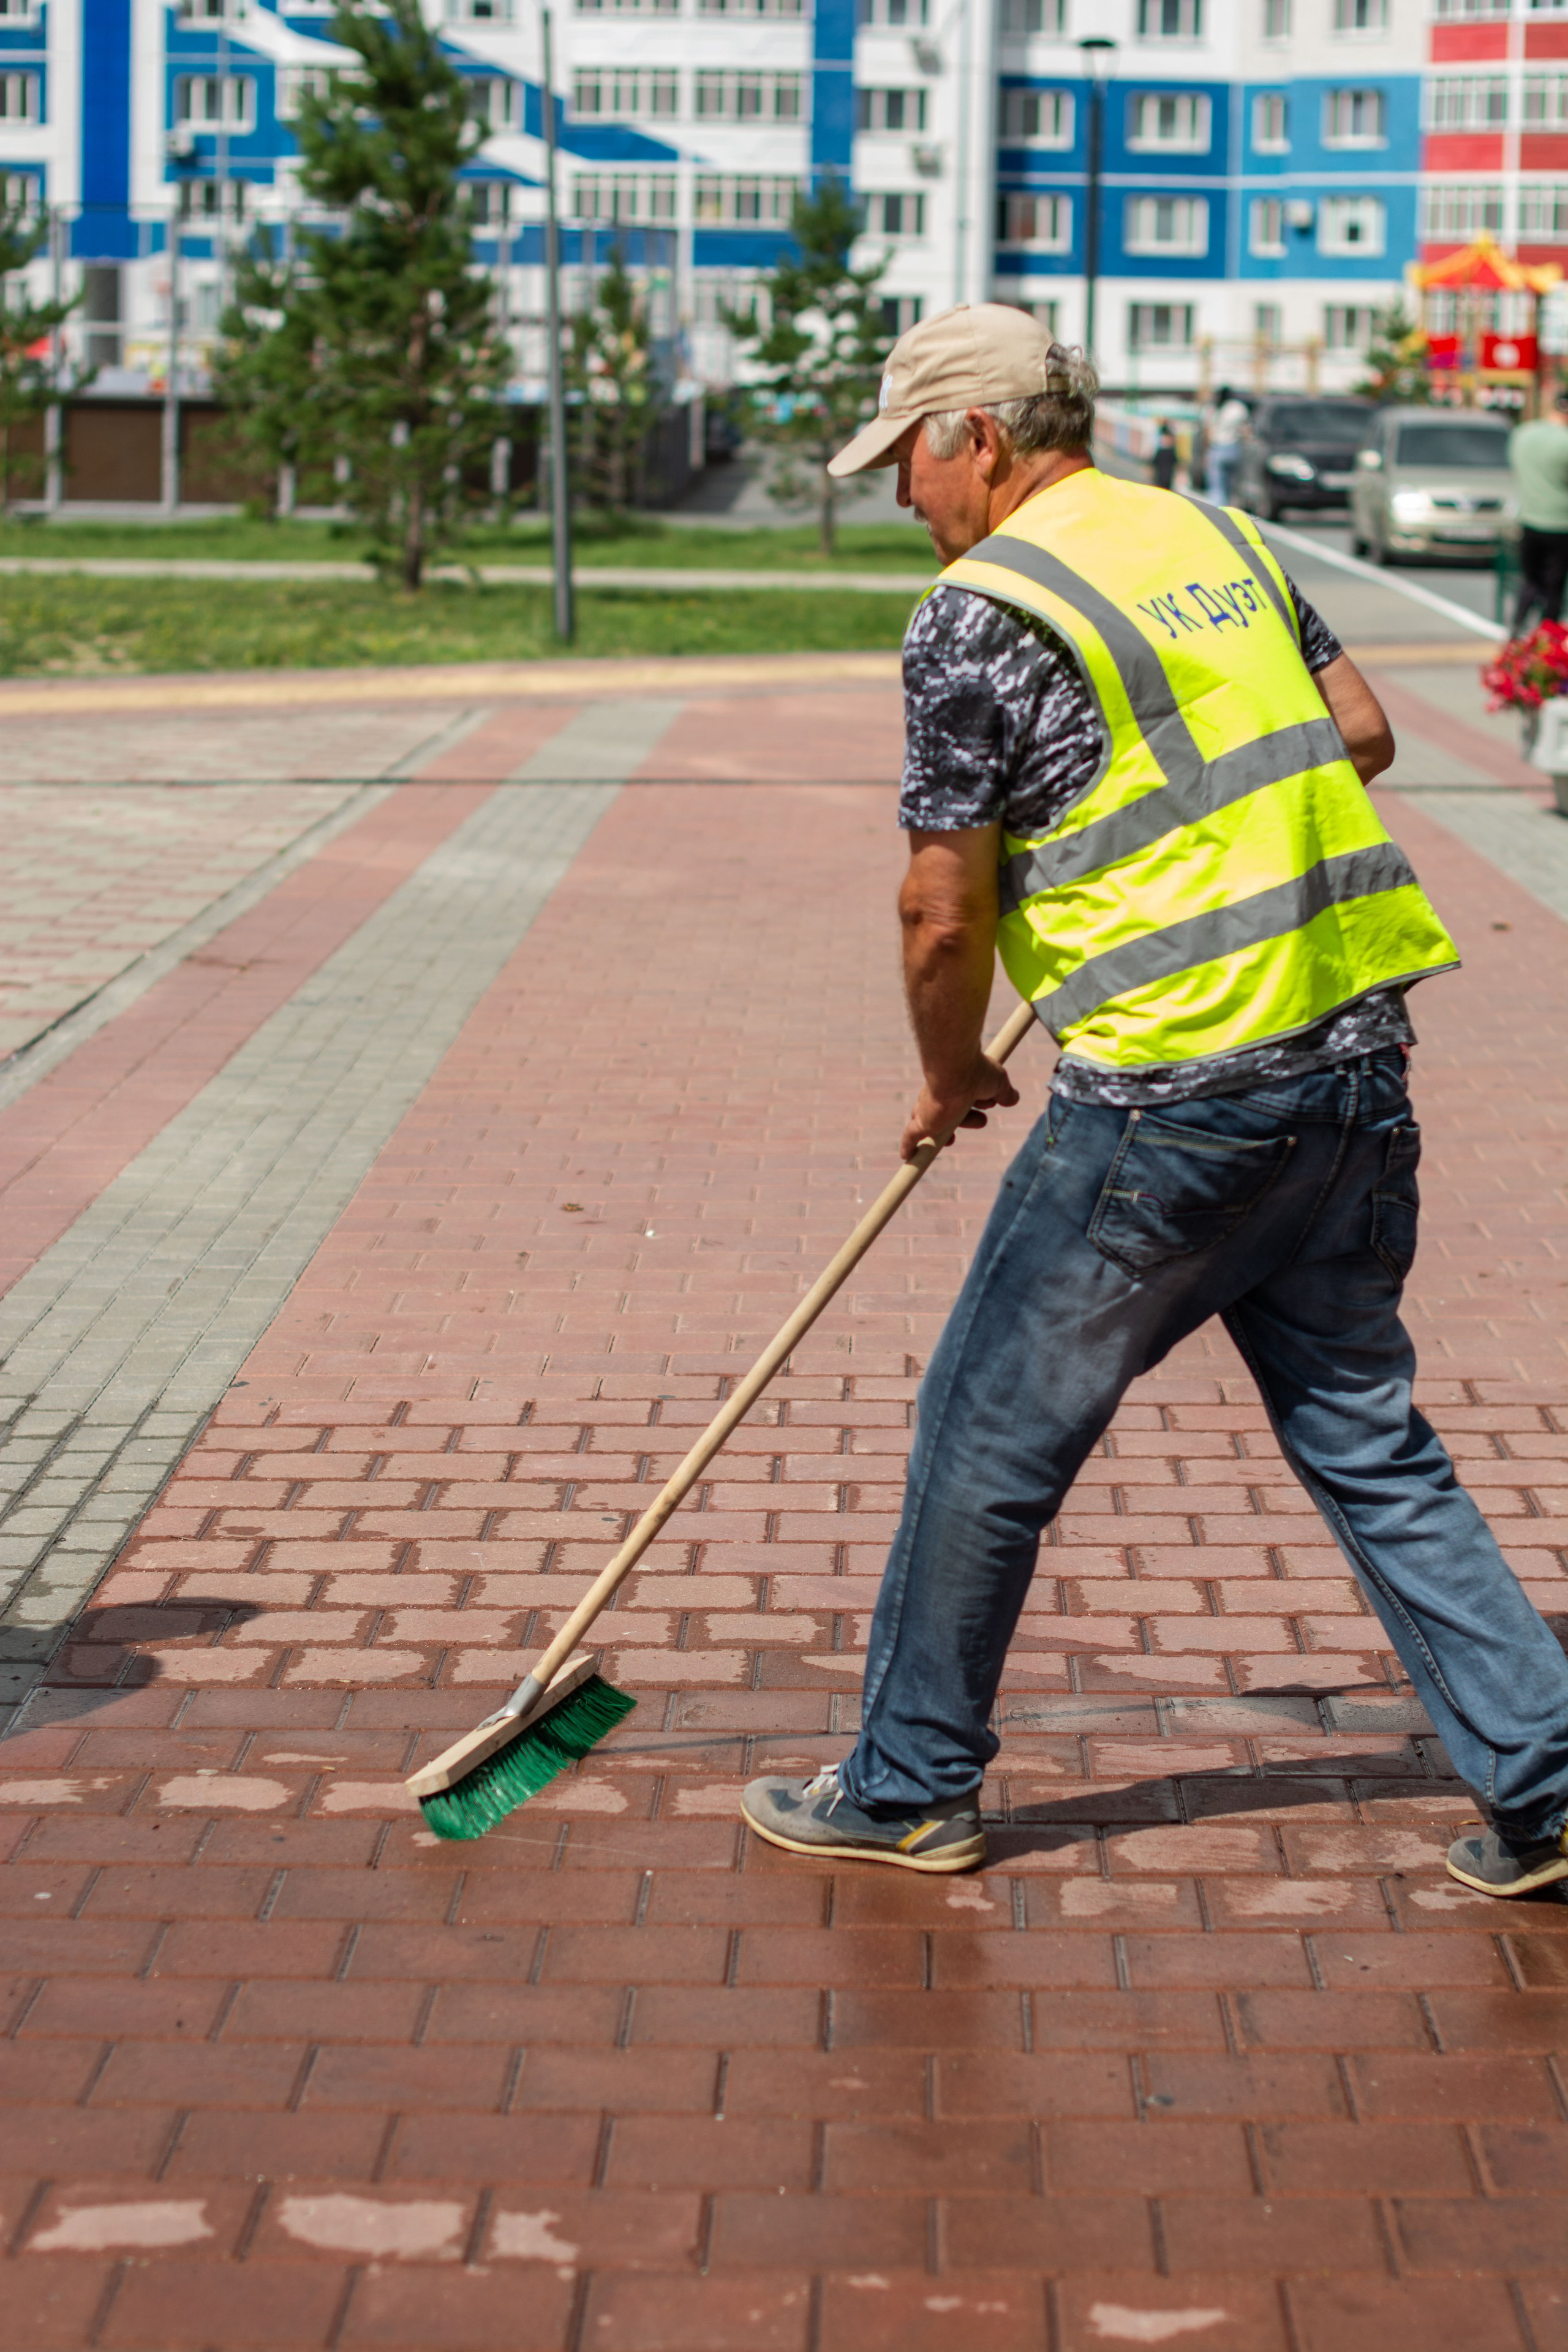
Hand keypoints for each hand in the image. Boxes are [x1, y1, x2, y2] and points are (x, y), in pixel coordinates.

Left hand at [900, 1053, 1019, 1163]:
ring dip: (944, 1136)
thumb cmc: (977, 1072)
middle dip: (967, 1120)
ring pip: (929, 1126)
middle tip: (982, 1121)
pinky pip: (911, 1137)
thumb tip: (1013, 1099)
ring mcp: (928, 1110)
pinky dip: (909, 1146)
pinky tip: (907, 1155)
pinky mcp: (921, 1123)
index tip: (982, 1113)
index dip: (971, 1109)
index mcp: (956, 1086)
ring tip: (952, 1139)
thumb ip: (1003, 1093)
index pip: (959, 1100)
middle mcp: (940, 1098)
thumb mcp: (998, 1083)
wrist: (959, 1070)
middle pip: (948, 1115)